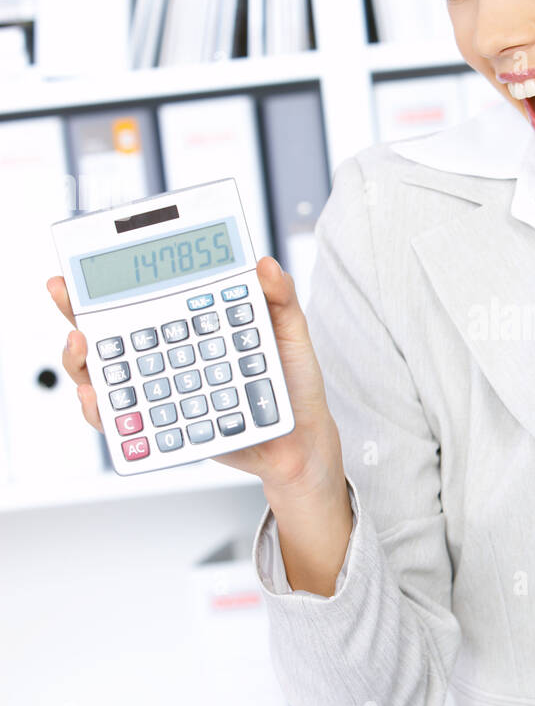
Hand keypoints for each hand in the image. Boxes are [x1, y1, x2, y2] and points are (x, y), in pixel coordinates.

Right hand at [46, 257, 344, 496]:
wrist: (301, 441)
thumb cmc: (292, 383)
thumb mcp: (290, 334)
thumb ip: (279, 298)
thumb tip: (265, 265)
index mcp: (191, 323)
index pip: (142, 296)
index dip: (106, 280)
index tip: (77, 264)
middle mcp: (168, 354)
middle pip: (108, 331)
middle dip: (74, 311)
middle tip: (63, 293)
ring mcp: (162, 389)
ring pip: (104, 375)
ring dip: (81, 360)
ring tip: (82, 344)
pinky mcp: (165, 425)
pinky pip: (123, 422)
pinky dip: (103, 411)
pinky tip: (99, 398)